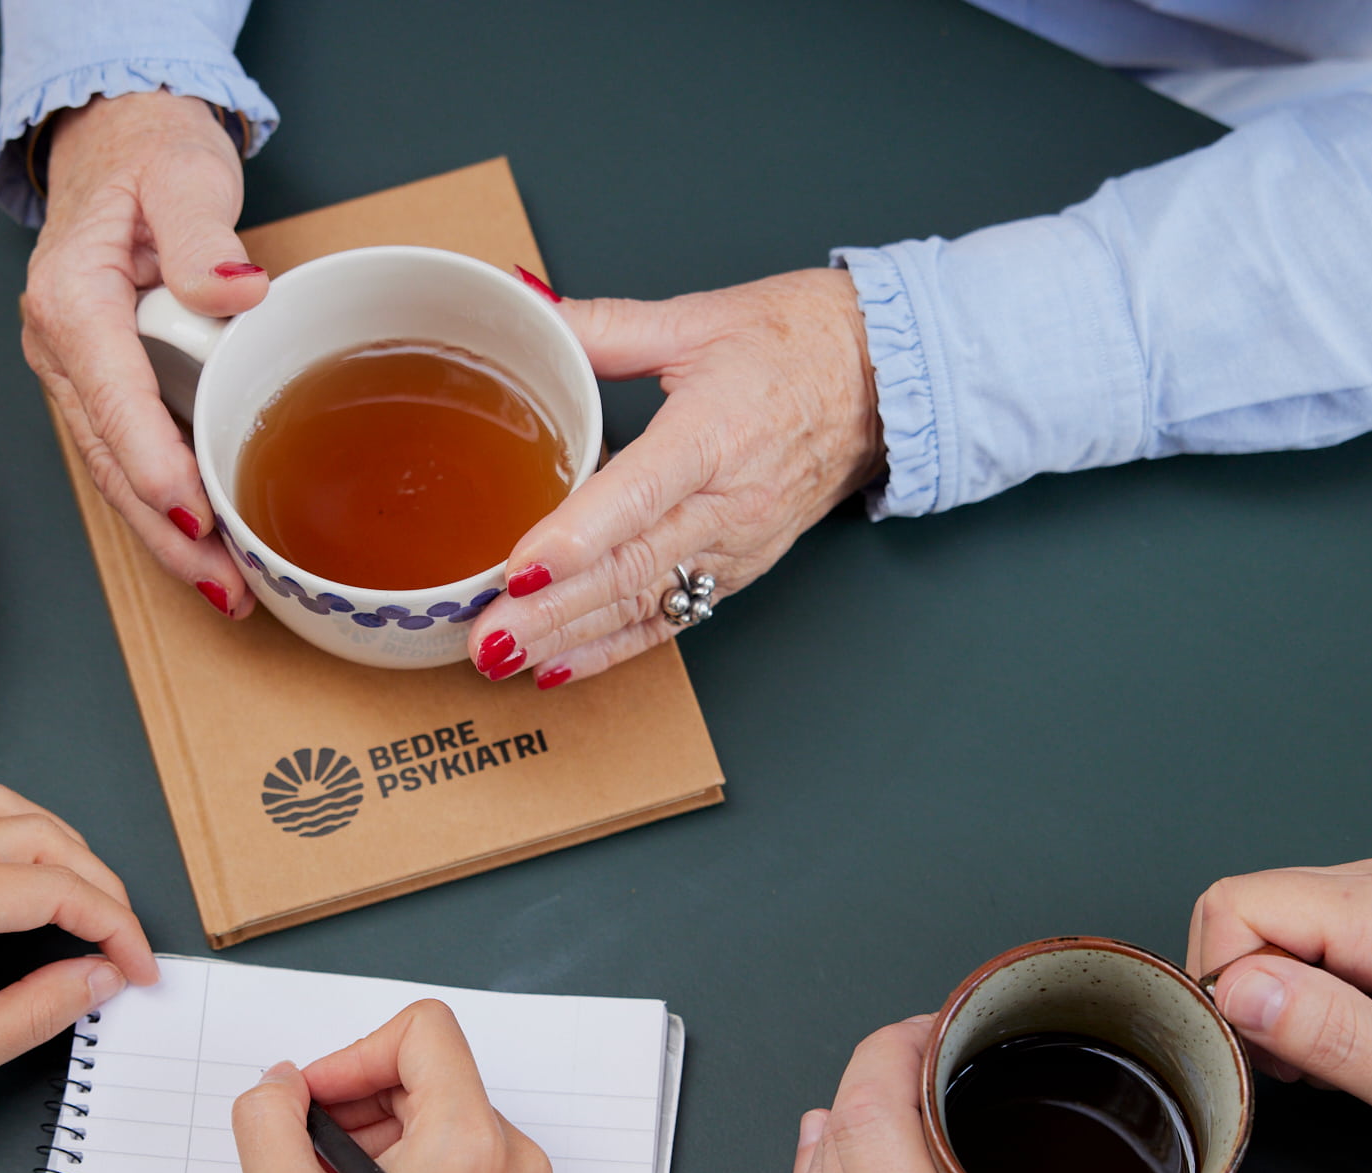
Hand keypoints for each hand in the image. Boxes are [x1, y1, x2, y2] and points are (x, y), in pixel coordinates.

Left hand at [0, 785, 157, 1127]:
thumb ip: (38, 1012)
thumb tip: (102, 976)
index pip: (50, 889)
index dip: (113, 925)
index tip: (136, 965)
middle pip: (38, 834)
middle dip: (98, 884)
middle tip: (121, 938)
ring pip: (3, 809)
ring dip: (60, 849)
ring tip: (87, 903)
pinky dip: (15, 840)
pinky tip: (32, 881)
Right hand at [20, 90, 262, 619]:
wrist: (119, 140)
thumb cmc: (149, 153)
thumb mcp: (182, 171)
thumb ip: (202, 232)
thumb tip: (230, 287)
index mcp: (72, 297)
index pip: (111, 397)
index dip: (152, 464)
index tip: (195, 516)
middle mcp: (61, 346)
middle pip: (108, 459)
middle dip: (164, 531)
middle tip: (226, 585)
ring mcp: (77, 372)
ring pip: (115, 472)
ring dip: (167, 536)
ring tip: (229, 589)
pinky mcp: (103, 386)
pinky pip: (130, 456)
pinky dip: (167, 507)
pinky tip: (213, 546)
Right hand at [230, 999, 562, 1172]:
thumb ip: (269, 1118)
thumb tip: (285, 1084)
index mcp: (470, 1142)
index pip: (422, 1033)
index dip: (356, 1055)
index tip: (318, 1103)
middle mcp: (517, 1162)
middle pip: (435, 1080)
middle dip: (365, 1108)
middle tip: (315, 1160)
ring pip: (452, 1125)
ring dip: (391, 1144)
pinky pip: (477, 1168)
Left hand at [467, 268, 881, 683]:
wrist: (887, 381)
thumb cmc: (801, 344)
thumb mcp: (698, 318)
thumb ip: (602, 324)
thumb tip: (525, 305)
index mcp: (716, 432)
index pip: (640, 494)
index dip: (578, 536)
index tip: (521, 568)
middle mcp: (729, 503)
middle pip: (632, 568)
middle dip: (553, 612)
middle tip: (484, 638)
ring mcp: (735, 546)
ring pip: (644, 603)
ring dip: (570, 638)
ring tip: (502, 658)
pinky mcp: (739, 571)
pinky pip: (669, 618)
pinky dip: (611, 649)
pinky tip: (557, 668)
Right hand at [1189, 851, 1371, 1172]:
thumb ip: (1326, 1033)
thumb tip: (1236, 989)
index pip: (1240, 906)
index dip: (1224, 980)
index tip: (1260, 1047)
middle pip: (1250, 906)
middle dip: (1247, 989)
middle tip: (1296, 1062)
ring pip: (1274, 918)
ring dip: (1276, 992)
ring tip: (1330, 1054)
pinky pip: (1311, 929)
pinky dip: (1307, 985)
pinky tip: (1348, 1031)